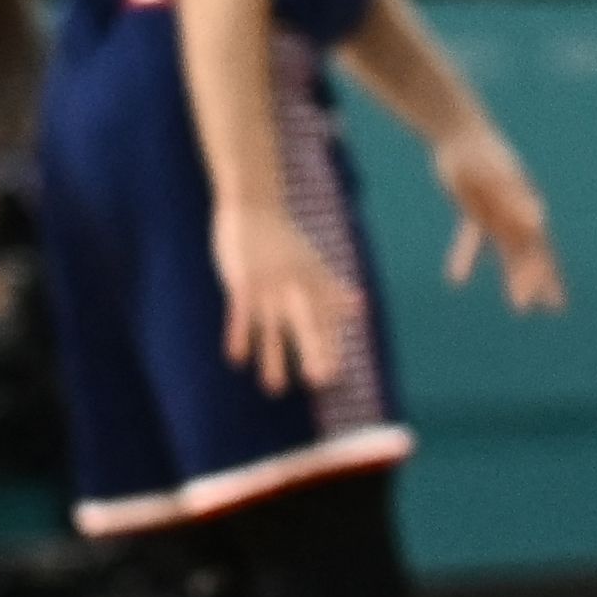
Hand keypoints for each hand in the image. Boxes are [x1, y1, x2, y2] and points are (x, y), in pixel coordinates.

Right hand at [212, 200, 361, 395]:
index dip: (331, 347)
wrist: (255, 206)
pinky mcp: (242, 281)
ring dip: (273, 357)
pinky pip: (240, 312)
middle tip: (321, 381)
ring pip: (272, 326)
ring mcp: (269, 284)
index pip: (326, 319)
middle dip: (315, 351)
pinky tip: (237, 358)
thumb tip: (360, 306)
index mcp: (314, 282)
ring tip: (275, 389)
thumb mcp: (314, 264)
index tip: (336, 377)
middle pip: (307, 323)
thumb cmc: (284, 240)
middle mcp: (296, 286)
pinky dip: (239, 334)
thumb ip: (334, 290)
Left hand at [434, 124, 566, 312]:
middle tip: (556, 308)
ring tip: (521, 308)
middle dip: (543, 281)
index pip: (539, 248)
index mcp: (526, 209)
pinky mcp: (476, 210)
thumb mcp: (500, 179)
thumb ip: (518, 200)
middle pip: (532, 254)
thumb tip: (539, 222)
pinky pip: (474, 239)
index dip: (546, 275)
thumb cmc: (483, 156)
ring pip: (508, 252)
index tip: (552, 301)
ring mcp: (497, 213)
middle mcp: (516, 213)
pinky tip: (456, 280)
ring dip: (515, 277)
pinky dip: (467, 257)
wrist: (459, 135)